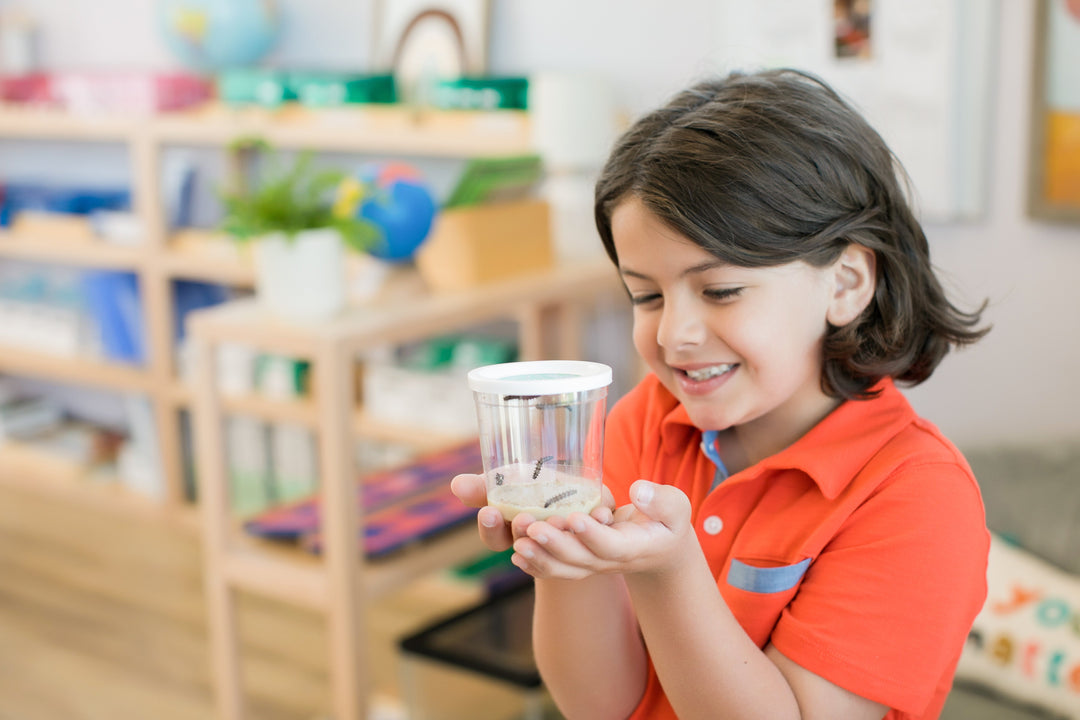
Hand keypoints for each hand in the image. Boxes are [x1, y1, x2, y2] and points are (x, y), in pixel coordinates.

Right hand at [450, 473, 617, 553]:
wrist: (584, 492)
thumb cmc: (538, 486)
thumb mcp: (509, 481)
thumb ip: (485, 485)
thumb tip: (456, 484)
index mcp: (514, 532)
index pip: (495, 539)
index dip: (492, 529)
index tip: (489, 512)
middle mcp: (540, 543)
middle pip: (528, 545)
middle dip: (524, 532)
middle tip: (523, 518)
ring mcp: (568, 541)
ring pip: (562, 546)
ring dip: (558, 534)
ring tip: (558, 519)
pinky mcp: (598, 531)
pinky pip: (599, 534)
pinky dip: (598, 523)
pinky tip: (599, 514)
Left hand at [511, 480, 693, 579]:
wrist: (661, 550)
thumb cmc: (667, 522)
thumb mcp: (676, 508)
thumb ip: (662, 501)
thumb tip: (639, 491)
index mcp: (635, 548)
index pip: (611, 546)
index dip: (592, 535)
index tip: (574, 518)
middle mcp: (611, 562)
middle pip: (580, 559)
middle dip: (555, 544)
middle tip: (532, 527)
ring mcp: (594, 565)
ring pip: (564, 568)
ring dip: (540, 557)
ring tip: (517, 543)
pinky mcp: (582, 563)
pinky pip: (557, 569)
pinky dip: (537, 565)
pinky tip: (516, 555)